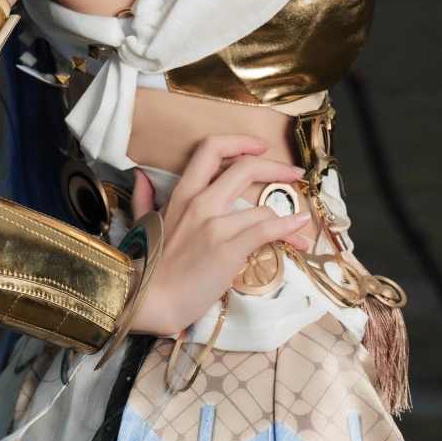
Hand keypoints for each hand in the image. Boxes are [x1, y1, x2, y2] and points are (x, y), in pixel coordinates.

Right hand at [129, 134, 309, 335]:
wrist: (147, 299)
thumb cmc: (146, 263)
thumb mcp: (143, 222)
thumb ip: (144, 197)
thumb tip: (140, 174)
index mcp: (182, 193)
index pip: (211, 149)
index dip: (240, 141)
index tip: (260, 145)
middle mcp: (201, 202)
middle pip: (246, 168)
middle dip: (276, 166)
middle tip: (294, 173)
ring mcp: (216, 225)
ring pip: (262, 206)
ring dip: (288, 214)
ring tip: (300, 224)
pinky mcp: (228, 250)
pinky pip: (266, 230)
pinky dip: (288, 227)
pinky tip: (300, 229)